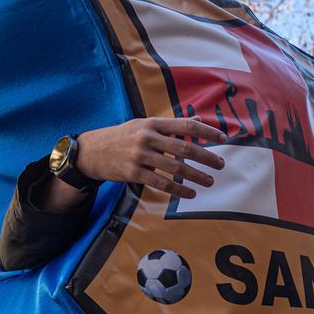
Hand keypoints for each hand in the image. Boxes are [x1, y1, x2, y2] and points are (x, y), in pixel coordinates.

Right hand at [39, 118, 226, 211]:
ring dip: (196, 176)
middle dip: (207, 157)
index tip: (222, 138)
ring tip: (209, 181)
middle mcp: (148, 137)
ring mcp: (140, 155)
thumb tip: (197, 119)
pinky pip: (162, 183)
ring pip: (176, 168)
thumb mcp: (145, 125)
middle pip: (185, 148)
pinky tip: (190, 194)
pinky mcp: (134, 173)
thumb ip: (172, 125)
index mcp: (153, 123)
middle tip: (221, 164)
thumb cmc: (123, 137)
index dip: (206, 131)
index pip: (186, 125)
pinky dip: (179, 190)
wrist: (91, 151)